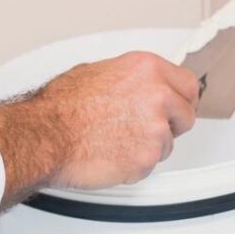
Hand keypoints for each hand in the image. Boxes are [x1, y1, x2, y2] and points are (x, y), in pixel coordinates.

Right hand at [0, 51, 198, 208]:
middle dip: (170, 124)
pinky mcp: (148, 156)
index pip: (188, 84)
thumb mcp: (96, 72)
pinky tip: (112, 154)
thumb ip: (129, 78)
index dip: (181, 99)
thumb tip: (137, 84)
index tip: (177, 106)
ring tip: (116, 141)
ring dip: (149, 147)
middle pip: (186, 115)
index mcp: (146, 68)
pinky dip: (135, 165)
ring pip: (168, 144)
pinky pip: (151, 165)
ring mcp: (155, 127)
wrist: (46, 136)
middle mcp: (157, 94)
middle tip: (143, 129)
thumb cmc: (61, 107)